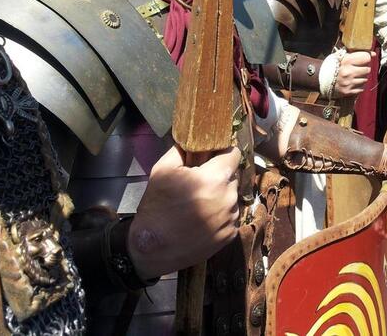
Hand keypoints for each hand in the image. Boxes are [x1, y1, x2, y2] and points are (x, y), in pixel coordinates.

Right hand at [128, 147, 241, 279]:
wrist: (152, 248)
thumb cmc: (156, 206)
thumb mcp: (162, 170)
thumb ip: (182, 149)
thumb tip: (193, 139)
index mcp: (215, 178)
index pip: (234, 154)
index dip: (224, 153)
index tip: (214, 157)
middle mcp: (229, 197)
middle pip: (232, 177)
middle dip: (219, 176)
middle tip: (200, 183)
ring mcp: (231, 218)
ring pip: (232, 197)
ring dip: (221, 196)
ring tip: (199, 204)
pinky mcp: (230, 236)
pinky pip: (230, 217)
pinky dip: (221, 215)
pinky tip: (202, 219)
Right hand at [332, 50, 371, 96]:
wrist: (320, 78)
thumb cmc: (332, 65)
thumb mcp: (341, 56)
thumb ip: (356, 53)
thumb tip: (373, 54)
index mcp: (346, 60)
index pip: (366, 58)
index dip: (367, 58)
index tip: (365, 58)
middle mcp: (348, 72)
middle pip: (367, 69)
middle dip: (364, 68)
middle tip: (358, 68)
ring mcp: (348, 82)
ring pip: (365, 79)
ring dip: (361, 77)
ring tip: (354, 76)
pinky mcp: (348, 91)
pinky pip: (361, 88)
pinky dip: (359, 86)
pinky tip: (352, 83)